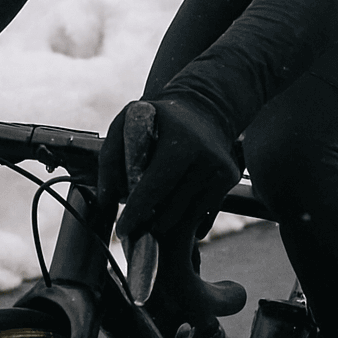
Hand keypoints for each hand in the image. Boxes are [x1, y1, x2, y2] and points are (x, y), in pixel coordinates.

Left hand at [98, 95, 241, 241]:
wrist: (204, 108)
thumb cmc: (159, 119)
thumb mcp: (128, 124)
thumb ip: (111, 159)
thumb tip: (107, 201)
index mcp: (180, 143)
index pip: (154, 188)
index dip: (136, 212)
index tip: (121, 229)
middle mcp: (206, 158)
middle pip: (172, 209)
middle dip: (150, 222)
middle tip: (135, 225)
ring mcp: (222, 170)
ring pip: (188, 216)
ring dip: (167, 222)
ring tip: (154, 215)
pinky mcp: (230, 179)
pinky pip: (205, 215)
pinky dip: (187, 221)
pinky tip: (175, 211)